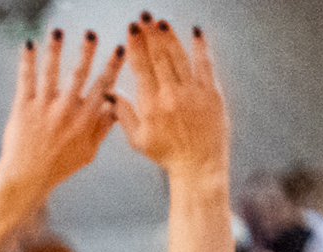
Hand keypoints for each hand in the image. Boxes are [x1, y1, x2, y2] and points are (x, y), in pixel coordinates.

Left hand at [0, 27, 122, 195]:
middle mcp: (66, 109)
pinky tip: (28, 44)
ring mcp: (43, 107)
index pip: (103, 85)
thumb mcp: (89, 151)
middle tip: (92, 34)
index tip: (121, 48)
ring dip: (55, 49)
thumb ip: (103, 127)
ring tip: (58, 31)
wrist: (25, 178)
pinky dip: (27, 61)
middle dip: (87, 52)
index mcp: (85, 118)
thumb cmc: (59, 167)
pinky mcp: (23, 108)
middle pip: (79, 74)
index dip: (113, 66)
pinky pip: (25, 79)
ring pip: (50, 72)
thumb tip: (117, 106)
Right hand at [113, 19, 227, 181]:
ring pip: (179, 57)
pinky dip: (200, 47)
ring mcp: (193, 92)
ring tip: (161, 22)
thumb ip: (124, 114)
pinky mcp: (211, 92)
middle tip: (144, 16)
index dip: (136, 46)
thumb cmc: (166, 154)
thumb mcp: (137, 139)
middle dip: (150, 35)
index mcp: (150, 106)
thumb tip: (111, 93)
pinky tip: (195, 33)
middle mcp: (171, 95)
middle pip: (159, 57)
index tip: (131, 30)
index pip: (141, 68)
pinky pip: (205, 64)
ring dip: (170, 37)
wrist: (198, 164)